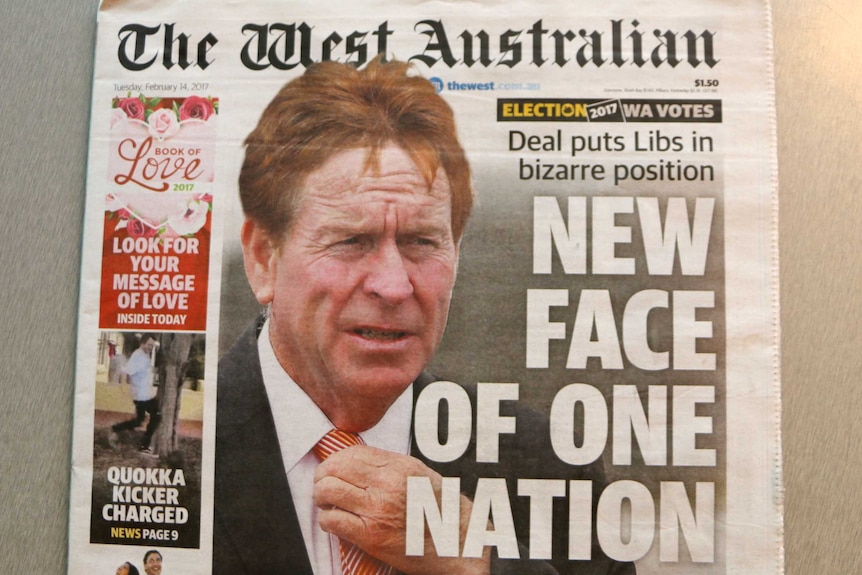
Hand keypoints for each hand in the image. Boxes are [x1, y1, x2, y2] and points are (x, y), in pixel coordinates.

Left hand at [313, 445, 489, 574]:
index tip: (333, 468)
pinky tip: (335, 521)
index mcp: (399, 466)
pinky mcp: (370, 535)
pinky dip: (327, 520)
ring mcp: (378, 509)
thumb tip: (355, 461)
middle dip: (322, 476)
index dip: (336, 460)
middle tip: (323, 485)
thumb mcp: (418, 474)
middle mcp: (388, 484)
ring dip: (320, 497)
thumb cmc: (438, 510)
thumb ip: (388, 465)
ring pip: (328, 491)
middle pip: (335, 468)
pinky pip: (332, 520)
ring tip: (326, 503)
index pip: (353, 453)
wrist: (454, 543)